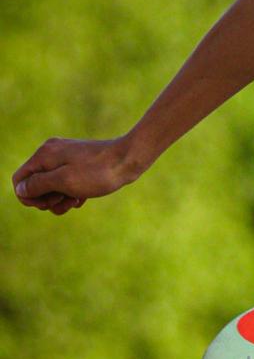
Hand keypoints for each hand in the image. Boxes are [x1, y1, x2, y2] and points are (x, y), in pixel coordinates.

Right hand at [12, 136, 141, 215]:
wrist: (129, 159)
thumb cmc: (98, 172)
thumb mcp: (64, 182)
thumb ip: (38, 185)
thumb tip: (20, 190)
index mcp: (44, 155)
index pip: (19, 180)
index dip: (29, 197)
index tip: (47, 204)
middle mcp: (50, 153)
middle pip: (35, 185)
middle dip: (48, 199)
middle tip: (67, 200)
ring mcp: (64, 158)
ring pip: (51, 187)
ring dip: (61, 199)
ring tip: (77, 199)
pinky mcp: (77, 164)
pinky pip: (65, 184)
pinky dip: (71, 193)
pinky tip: (84, 197)